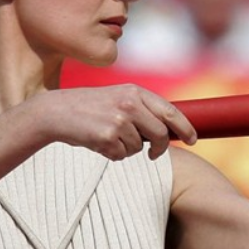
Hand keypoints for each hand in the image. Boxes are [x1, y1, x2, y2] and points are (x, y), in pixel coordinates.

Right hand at [28, 85, 197, 160]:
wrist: (55, 112)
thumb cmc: (90, 108)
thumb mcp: (119, 98)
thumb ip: (142, 109)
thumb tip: (170, 131)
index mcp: (135, 92)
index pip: (171, 111)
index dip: (185, 128)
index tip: (193, 139)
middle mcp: (130, 104)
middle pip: (160, 134)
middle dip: (160, 148)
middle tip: (153, 154)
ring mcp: (119, 120)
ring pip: (139, 148)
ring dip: (127, 149)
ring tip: (108, 137)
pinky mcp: (107, 136)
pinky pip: (121, 155)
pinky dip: (113, 154)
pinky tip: (98, 142)